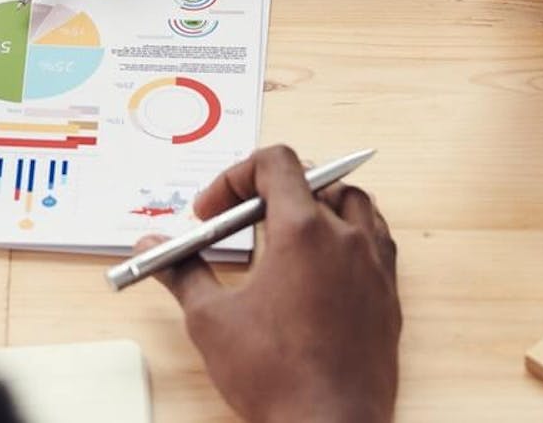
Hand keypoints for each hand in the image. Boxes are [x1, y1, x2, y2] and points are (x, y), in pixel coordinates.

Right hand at [141, 146, 400, 422]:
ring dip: (317, 204)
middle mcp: (347, 239)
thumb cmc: (278, 378)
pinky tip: (322, 264)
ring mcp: (375, 265)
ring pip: (353, 203)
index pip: (276, 163)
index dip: (235, 177)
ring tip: (284, 234)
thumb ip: (182, 271)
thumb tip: (153, 247)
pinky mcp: (388, 295)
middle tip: (239, 223)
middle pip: (313, 179)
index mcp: (303, 232)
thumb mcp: (211, 320)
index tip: (212, 211)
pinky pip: (376, 240)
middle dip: (269, 191)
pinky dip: (348, 235)